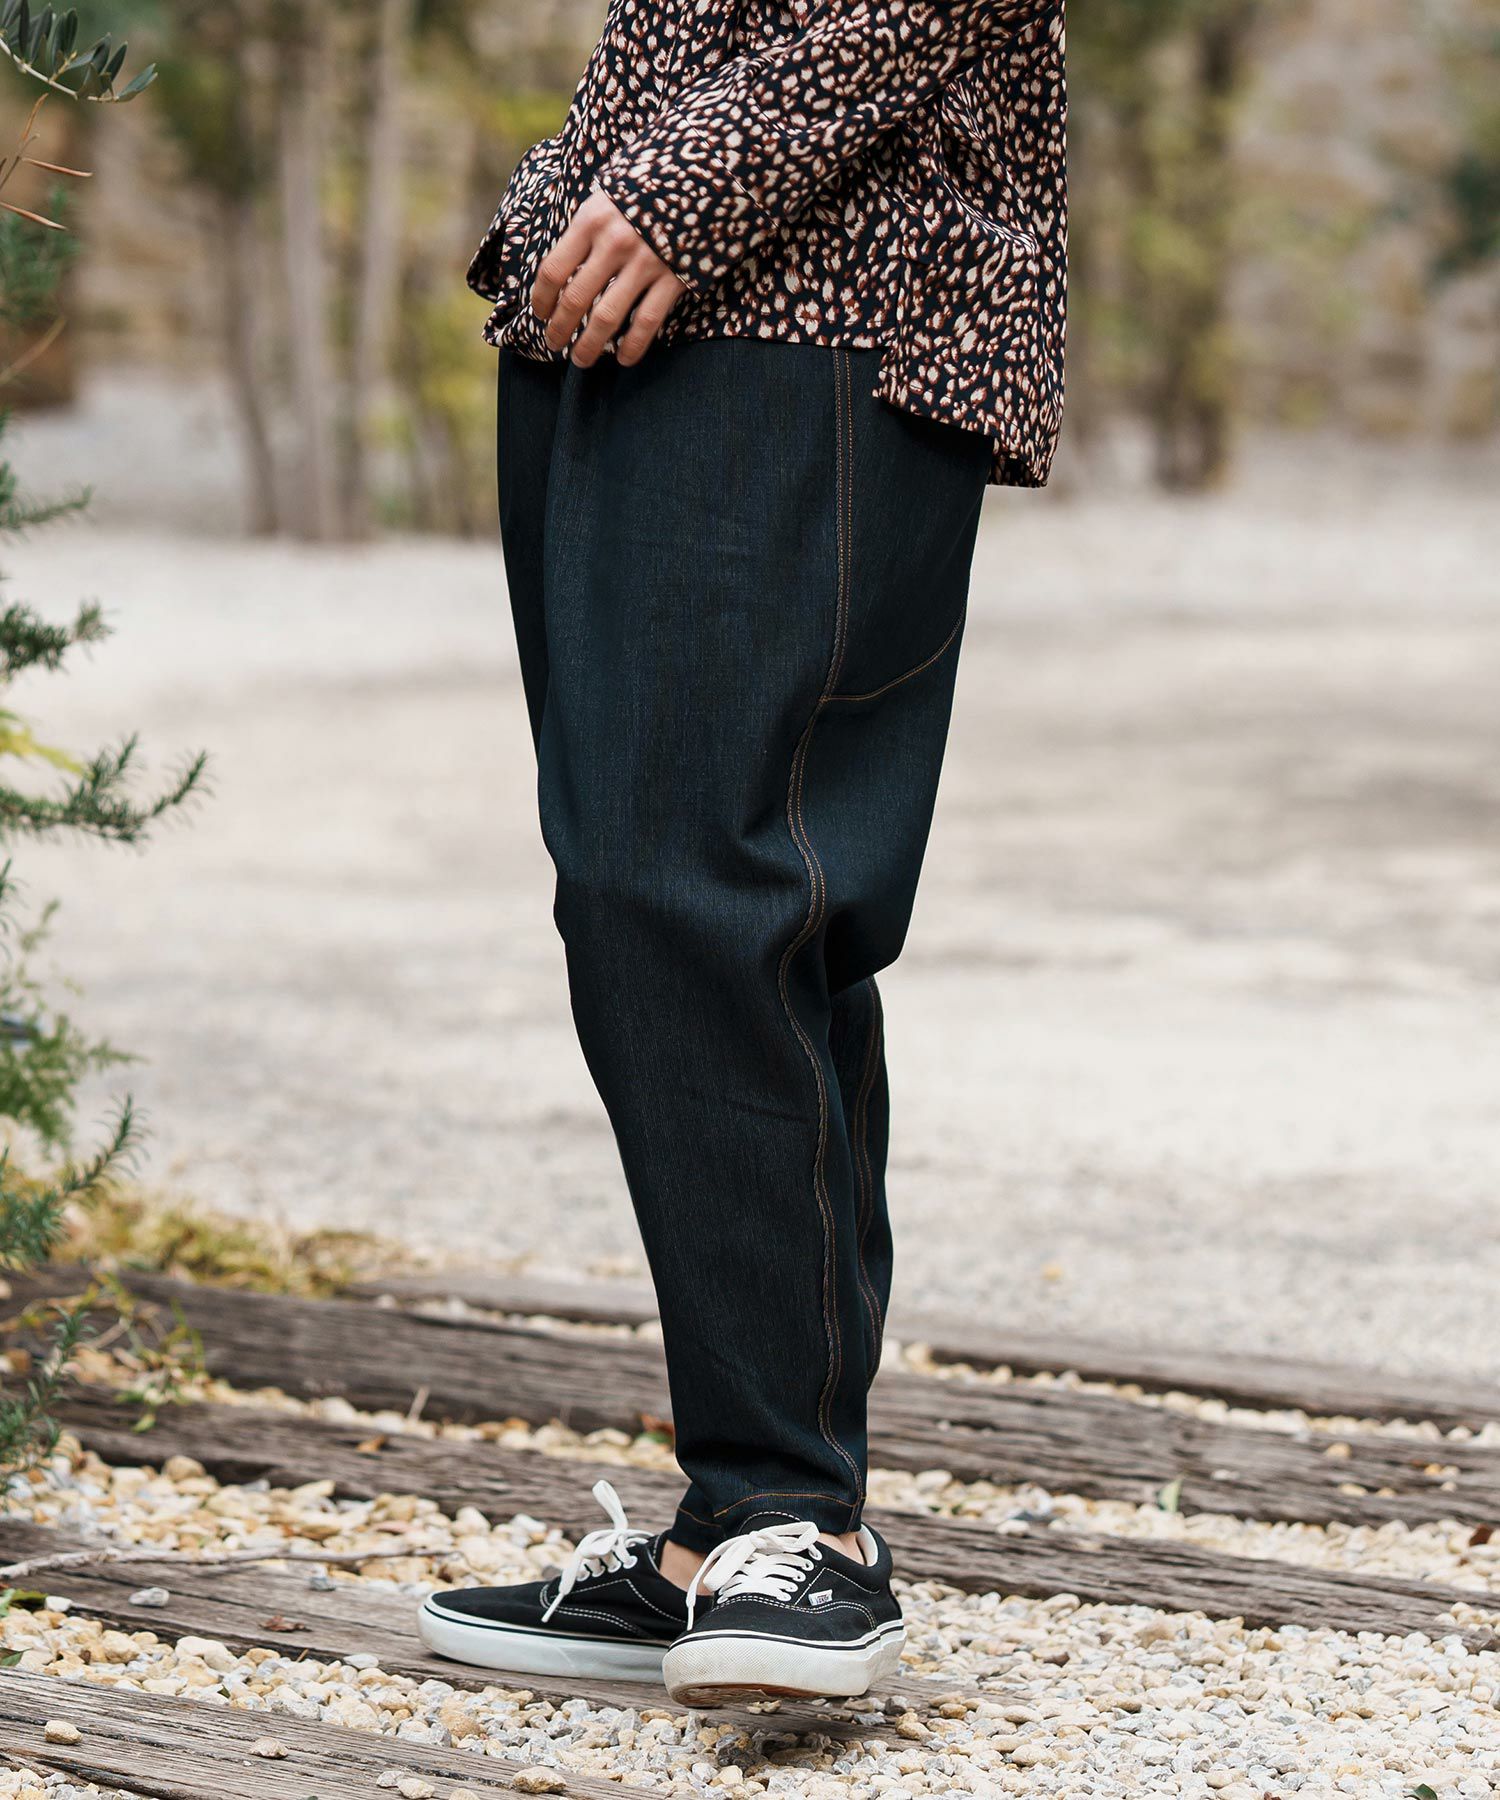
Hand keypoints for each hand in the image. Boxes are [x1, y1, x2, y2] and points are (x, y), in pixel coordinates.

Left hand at [532, 190, 686, 368]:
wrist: (706, 175)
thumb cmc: (650, 186)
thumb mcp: (609, 194)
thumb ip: (588, 228)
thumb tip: (566, 266)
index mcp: (591, 220)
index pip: (553, 270)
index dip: (542, 299)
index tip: (540, 314)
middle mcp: (614, 243)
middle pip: (575, 299)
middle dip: (560, 328)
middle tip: (553, 343)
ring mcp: (645, 262)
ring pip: (607, 317)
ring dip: (589, 345)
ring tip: (581, 360)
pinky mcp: (673, 277)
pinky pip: (647, 322)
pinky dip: (632, 346)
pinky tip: (624, 360)